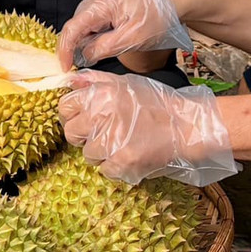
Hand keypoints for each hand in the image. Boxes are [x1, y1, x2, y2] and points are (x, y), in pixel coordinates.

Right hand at [58, 0, 190, 69]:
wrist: (174, 1)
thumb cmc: (157, 17)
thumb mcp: (132, 39)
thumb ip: (104, 48)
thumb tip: (84, 55)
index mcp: (101, 4)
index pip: (72, 28)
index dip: (65, 50)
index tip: (65, 67)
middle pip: (75, 25)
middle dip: (75, 46)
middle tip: (80, 66)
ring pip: (83, 24)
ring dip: (86, 41)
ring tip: (102, 52)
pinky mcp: (107, 4)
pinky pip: (93, 21)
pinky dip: (95, 35)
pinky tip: (106, 43)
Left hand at [59, 71, 237, 185]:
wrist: (185, 127)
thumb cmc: (156, 102)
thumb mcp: (125, 82)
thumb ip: (94, 81)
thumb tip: (69, 82)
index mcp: (99, 95)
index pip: (64, 107)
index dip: (73, 113)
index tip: (83, 118)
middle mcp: (100, 118)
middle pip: (71, 133)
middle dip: (83, 135)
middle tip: (102, 132)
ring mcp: (109, 143)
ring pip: (88, 154)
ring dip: (101, 151)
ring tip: (123, 141)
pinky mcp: (120, 164)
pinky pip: (105, 170)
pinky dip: (115, 165)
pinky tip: (131, 153)